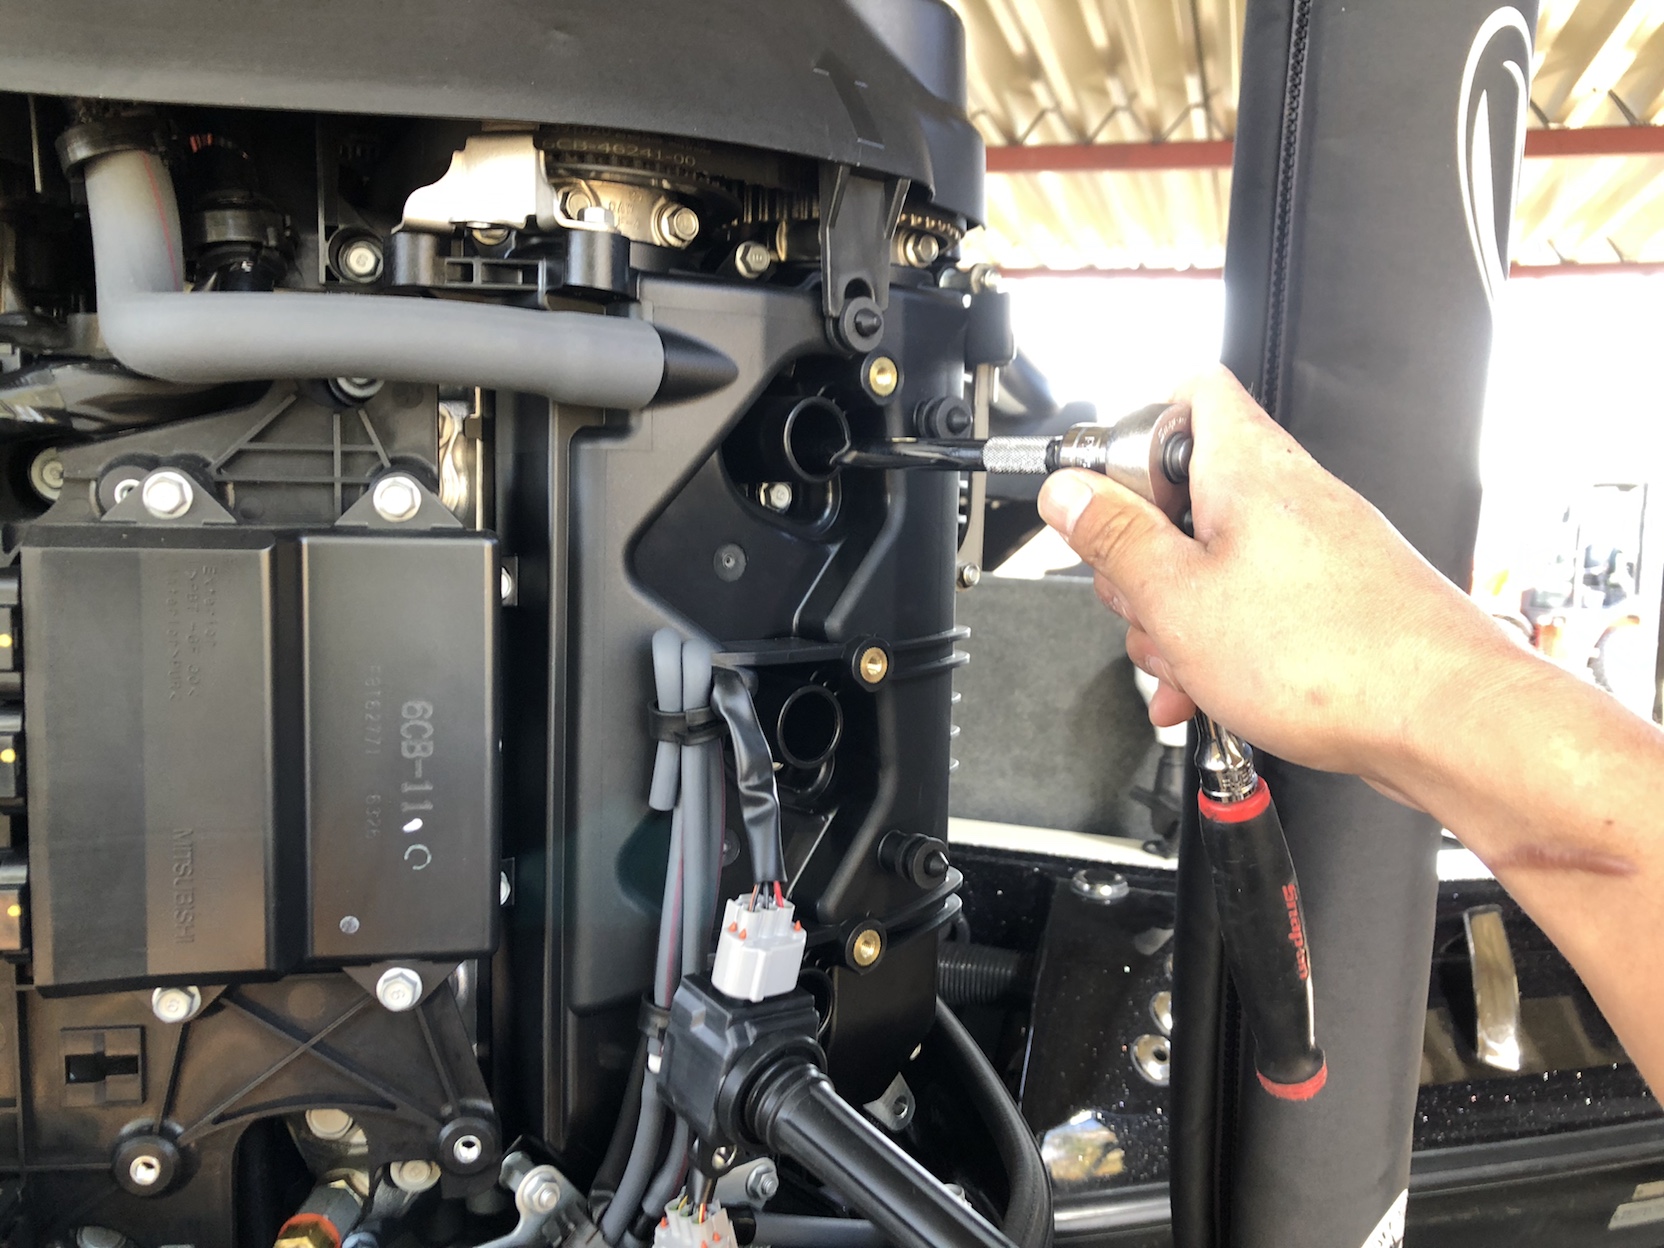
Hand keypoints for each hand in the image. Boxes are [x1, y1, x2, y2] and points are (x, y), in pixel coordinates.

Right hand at [1036, 365, 1519, 786]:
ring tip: (1182, 667)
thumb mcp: (1178, 599)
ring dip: (1176, 617)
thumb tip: (1068, 490)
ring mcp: (1315, 548)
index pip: (1186, 393)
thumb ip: (1114, 539)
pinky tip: (1206, 693)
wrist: (1441, 719)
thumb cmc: (1331, 657)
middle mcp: (1287, 495)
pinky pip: (1252, 607)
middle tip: (1141, 603)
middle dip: (1142, 559)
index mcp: (1246, 468)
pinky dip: (1219, 645)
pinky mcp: (1333, 599)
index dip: (1132, 436)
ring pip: (1213, 563)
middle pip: (1183, 496)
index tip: (1102, 498)